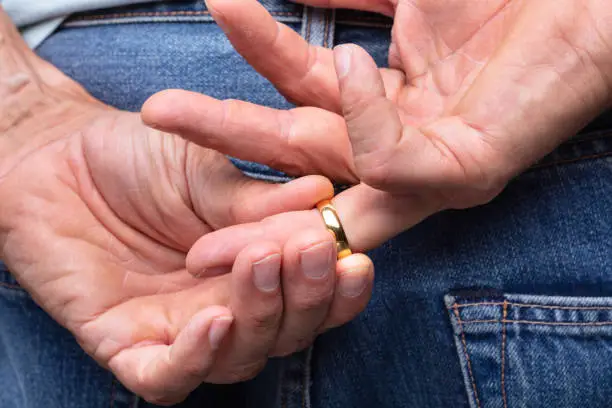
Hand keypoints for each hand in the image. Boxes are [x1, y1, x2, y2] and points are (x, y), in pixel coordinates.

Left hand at [0, 8, 373, 404]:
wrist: (55, 157)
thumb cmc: (137, 158)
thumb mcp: (207, 170)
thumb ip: (261, 200)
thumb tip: (326, 199)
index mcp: (254, 267)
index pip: (310, 294)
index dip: (338, 288)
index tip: (353, 257)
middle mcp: (226, 305)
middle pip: (285, 332)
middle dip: (304, 296)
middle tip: (307, 250)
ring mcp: (178, 329)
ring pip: (239, 358)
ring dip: (260, 317)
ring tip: (259, 263)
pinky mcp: (126, 344)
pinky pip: (167, 376)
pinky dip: (196, 358)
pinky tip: (214, 320)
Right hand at [143, 0, 611, 268]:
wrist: (599, 1)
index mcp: (386, 99)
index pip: (302, 88)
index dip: (252, 59)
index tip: (209, 11)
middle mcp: (398, 140)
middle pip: (293, 143)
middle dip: (220, 130)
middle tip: (152, 115)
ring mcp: (426, 165)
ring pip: (322, 177)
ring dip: (250, 146)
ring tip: (173, 115)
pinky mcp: (461, 176)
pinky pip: (389, 163)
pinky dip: (364, 119)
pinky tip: (356, 68)